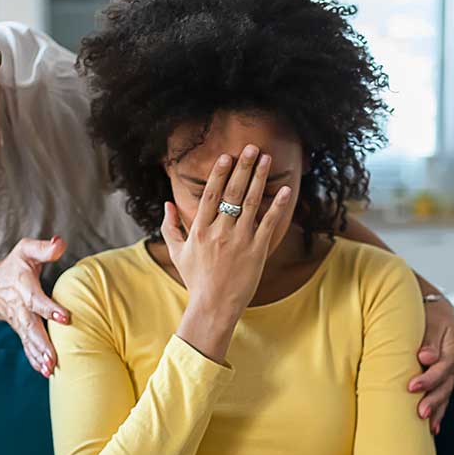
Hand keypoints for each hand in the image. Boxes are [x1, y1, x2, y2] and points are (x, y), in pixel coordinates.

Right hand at [0, 236, 71, 376]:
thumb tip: (60, 243)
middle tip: (54, 358)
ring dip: (39, 356)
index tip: (65, 317)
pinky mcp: (21, 330)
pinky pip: (27, 346)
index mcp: (23, 287)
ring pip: (29, 340)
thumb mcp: (26, 251)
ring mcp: (19, 321)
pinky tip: (45, 371)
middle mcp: (20, 307)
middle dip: (42, 343)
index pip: (36, 299)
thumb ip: (43, 249)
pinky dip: (34, 359)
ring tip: (51, 369)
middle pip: (30, 327)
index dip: (49, 308)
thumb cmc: (15, 267)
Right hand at [163, 145, 292, 361]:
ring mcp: (239, 241)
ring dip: (259, 179)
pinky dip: (277, 206)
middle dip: (242, 168)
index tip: (227, 156)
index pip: (211, 195)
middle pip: (232, 193)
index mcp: (200, 230)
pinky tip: (286, 190)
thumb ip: (170, 227)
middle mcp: (220, 232)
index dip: (219, 174)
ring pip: (251, 203)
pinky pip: (268, 224)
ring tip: (266, 159)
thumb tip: (167, 204)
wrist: (213, 307)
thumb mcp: (177, 253)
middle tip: (251, 147)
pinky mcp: (257, 252)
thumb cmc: (195, 280)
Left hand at [408, 295, 453, 434]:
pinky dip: (438, 413)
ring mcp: (449, 374)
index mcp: (451, 347)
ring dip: (437, 410)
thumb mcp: (430, 320)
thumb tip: (425, 357)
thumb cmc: (429, 315)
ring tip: (427, 425)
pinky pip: (443, 399)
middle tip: (419, 411)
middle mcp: (453, 363)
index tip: (412, 386)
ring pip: (445, 394)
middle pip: (446, 384)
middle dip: (433, 399)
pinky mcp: (442, 381)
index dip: (430, 377)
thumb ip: (429, 338)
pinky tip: (432, 429)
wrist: (435, 312)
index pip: (444, 365)